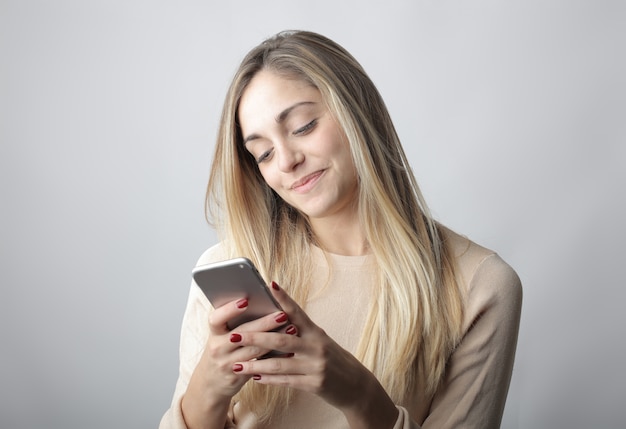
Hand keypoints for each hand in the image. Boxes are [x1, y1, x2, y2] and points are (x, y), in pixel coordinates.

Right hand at [181, 296, 294, 428]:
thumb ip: (235, 324)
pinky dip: (275, 356)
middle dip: (264, 323)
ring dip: (274, 339)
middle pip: (242, 333)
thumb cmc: (222, 352)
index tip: (246, 300)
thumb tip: (261, 302)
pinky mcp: (238, 377)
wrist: (210, 385)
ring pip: (254, 350)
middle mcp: (218, 348)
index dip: (230, 309)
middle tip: (282, 314)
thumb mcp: (221, 338)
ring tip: (292, 329)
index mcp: (214, 334)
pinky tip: (289, 350)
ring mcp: (227, 364)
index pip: (216, 319)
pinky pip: (259, 365)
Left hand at [229, 282, 398, 427]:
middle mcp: (316, 346)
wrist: (357, 387)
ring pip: (280, 364)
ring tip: (236, 364)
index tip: (270, 285)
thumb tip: (275, 323)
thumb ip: (301, 334)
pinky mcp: (314, 384)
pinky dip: (269, 379)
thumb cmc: (335, 361)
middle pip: (281, 339)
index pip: (297, 312)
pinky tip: (254, 377)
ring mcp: (316, 366)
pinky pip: (286, 381)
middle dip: (256, 336)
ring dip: (255, 364)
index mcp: (317, 332)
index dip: (284, 298)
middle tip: (235, 334)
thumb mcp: (321, 342)